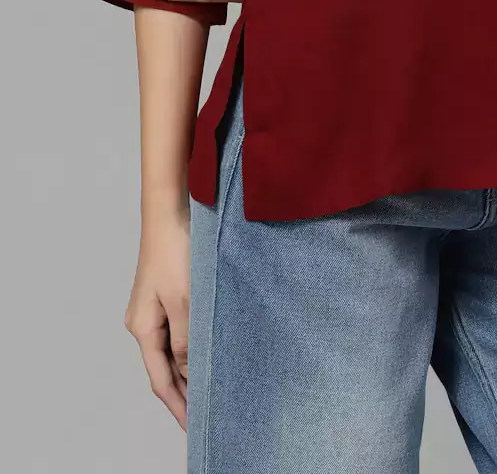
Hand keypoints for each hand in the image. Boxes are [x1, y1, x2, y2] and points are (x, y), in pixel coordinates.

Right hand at [125, 212, 192, 428]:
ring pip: (173, 350)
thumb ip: (185, 339)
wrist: (171, 210)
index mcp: (143, 328)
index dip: (179, 406)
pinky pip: (178, 331)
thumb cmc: (176, 249)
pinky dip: (192, 347)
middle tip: (208, 415)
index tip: (196, 428)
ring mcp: (154, 309)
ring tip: (212, 390)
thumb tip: (187, 371)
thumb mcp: (184, 299)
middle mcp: (144, 323)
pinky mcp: (166, 295)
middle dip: (184, 392)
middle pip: (164, 368)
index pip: (161, 380)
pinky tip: (208, 352)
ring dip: (190, 369)